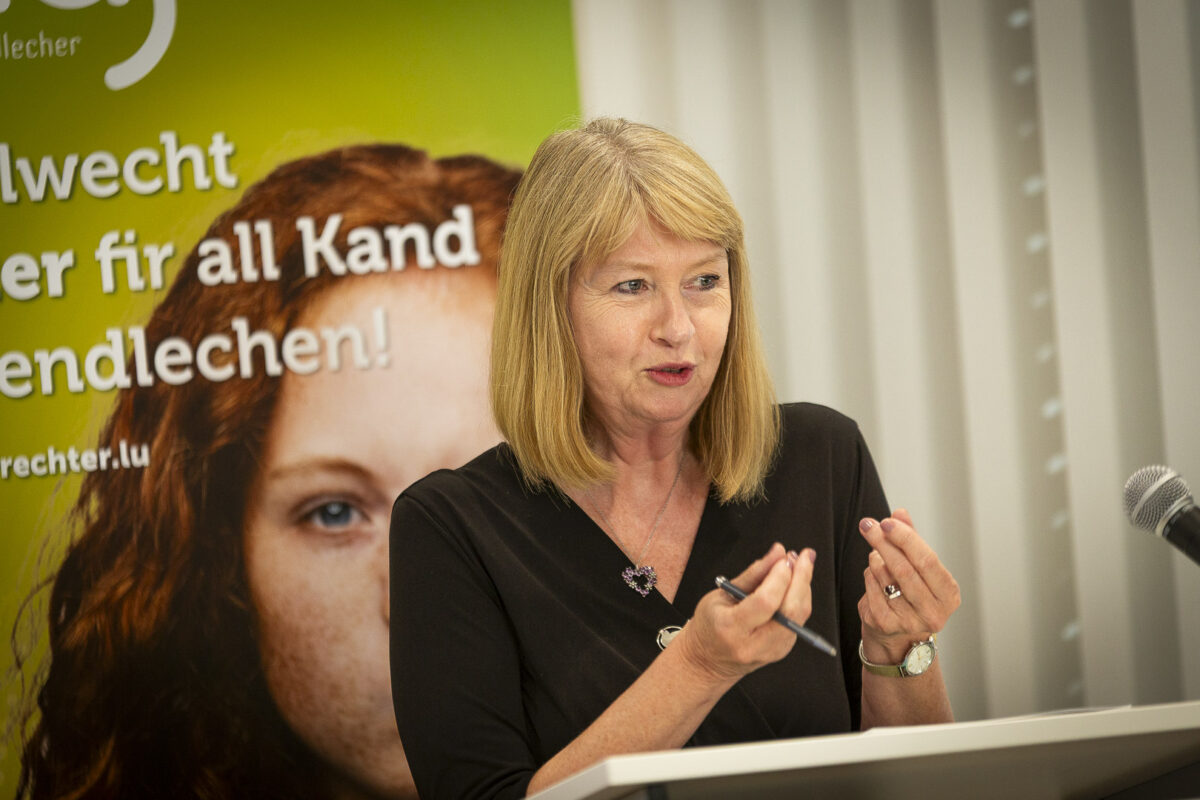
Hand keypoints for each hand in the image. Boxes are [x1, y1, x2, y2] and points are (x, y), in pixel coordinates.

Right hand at [677, 542, 815, 682]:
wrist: (708, 661)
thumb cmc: (711, 625)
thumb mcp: (721, 594)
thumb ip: (752, 574)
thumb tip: (777, 553)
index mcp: (732, 628)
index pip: (765, 602)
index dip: (779, 577)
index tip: (784, 558)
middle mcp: (754, 644)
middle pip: (790, 611)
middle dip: (802, 578)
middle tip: (802, 556)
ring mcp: (771, 651)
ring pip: (800, 616)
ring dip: (804, 586)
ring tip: (801, 564)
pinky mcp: (782, 650)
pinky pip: (798, 621)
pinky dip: (800, 598)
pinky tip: (796, 584)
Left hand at [858, 509, 959, 663]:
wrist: (898, 634)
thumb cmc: (911, 594)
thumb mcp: (918, 567)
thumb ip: (911, 539)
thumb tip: (900, 513)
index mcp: (948, 594)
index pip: (926, 560)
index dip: (905, 538)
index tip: (887, 522)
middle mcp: (933, 612)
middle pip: (904, 569)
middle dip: (883, 542)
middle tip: (869, 526)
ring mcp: (909, 622)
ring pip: (885, 578)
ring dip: (876, 558)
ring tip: (876, 552)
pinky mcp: (886, 625)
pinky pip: (871, 589)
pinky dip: (868, 575)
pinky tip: (872, 572)